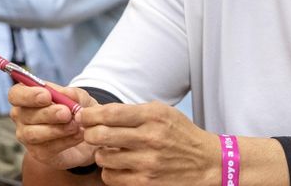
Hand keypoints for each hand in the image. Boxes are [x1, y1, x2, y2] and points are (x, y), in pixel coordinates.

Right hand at [9, 83, 98, 169]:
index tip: (47, 96)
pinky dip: (66, 140)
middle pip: (25, 115)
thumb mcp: (78, 96)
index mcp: (26, 96)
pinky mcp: (38, 152)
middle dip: (47, 113)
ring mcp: (26, 136)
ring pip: (33, 134)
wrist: (85, 131)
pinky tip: (79, 134)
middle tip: (66, 113)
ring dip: (56, 129)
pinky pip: (48, 147)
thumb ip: (72, 94)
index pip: (15, 94)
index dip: (28, 95)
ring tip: (75, 125)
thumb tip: (66, 93)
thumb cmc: (75, 107)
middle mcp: (21, 116)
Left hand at [78, 101, 218, 185]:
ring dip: (102, 154)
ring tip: (112, 151)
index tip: (83, 116)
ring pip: (102, 158)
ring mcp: (147, 162)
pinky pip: (110, 177)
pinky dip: (110, 171)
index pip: (110, 113)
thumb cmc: (181, 135)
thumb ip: (134, 112)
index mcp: (153, 116)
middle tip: (91, 133)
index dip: (90, 115)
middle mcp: (150, 138)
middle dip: (89, 133)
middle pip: (100, 135)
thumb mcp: (164, 113)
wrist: (206, 162)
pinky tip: (120, 166)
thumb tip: (98, 114)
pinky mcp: (145, 182)